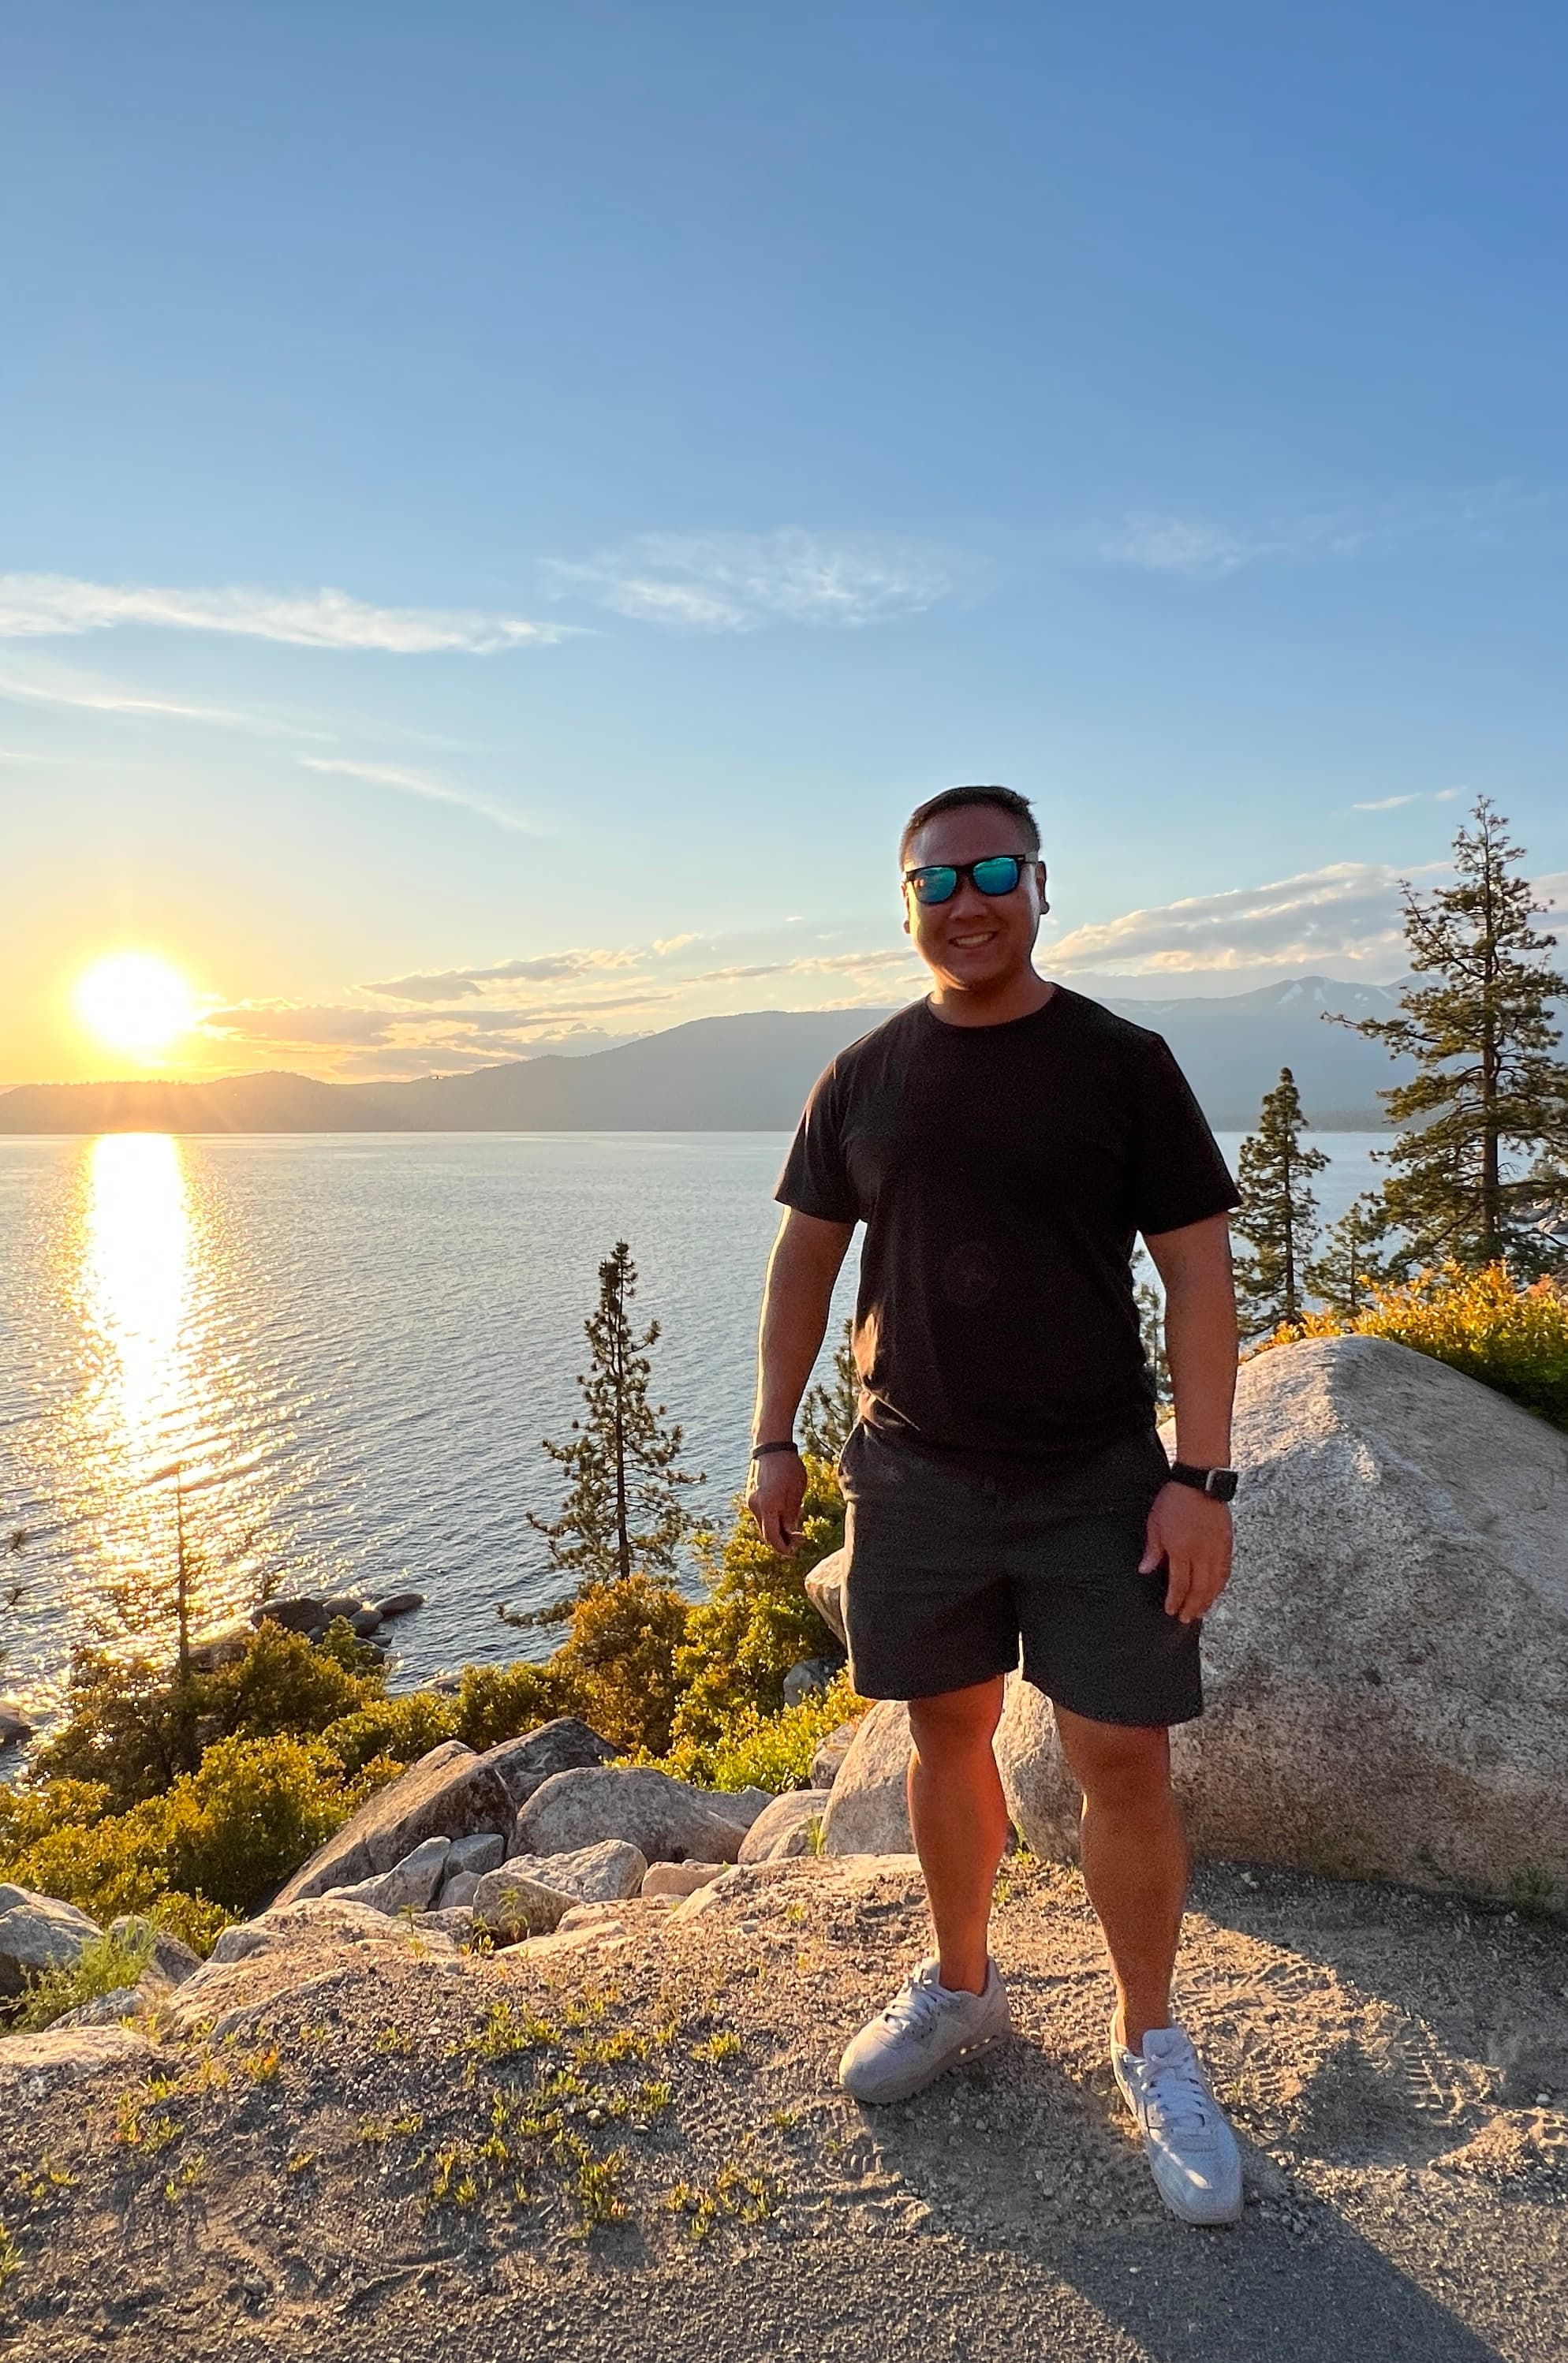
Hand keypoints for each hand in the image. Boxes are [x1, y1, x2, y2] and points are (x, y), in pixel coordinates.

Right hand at [748, 1450, 806, 1554]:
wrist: (771, 1445)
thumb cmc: (788, 1466)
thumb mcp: (797, 1491)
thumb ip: (792, 1514)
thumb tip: (790, 1534)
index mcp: (768, 1506)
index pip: (772, 1538)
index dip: (783, 1549)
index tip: (794, 1552)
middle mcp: (755, 1506)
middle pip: (765, 1533)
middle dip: (780, 1541)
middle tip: (797, 1540)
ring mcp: (750, 1500)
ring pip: (762, 1523)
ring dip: (776, 1529)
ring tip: (793, 1526)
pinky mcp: (750, 1495)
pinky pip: (760, 1513)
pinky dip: (771, 1518)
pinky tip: (783, 1512)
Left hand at [1139, 1482, 1232, 1623]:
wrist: (1200, 1481)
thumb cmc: (1174, 1500)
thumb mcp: (1155, 1523)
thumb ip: (1153, 1549)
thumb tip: (1145, 1570)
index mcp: (1181, 1549)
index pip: (1180, 1583)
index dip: (1176, 1600)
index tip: (1171, 1611)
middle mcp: (1201, 1553)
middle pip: (1199, 1588)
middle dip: (1193, 1606)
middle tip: (1187, 1619)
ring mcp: (1217, 1549)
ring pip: (1215, 1583)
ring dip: (1208, 1600)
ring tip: (1201, 1611)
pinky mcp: (1227, 1543)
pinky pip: (1225, 1570)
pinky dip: (1221, 1585)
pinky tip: (1216, 1591)